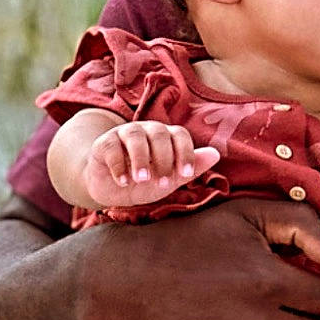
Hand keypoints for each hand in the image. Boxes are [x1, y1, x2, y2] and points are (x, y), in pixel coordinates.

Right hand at [83, 121, 220, 207]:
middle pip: (159, 133)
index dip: (185, 153)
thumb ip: (191, 167)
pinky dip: (118, 164)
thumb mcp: (170, 178)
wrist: (112, 189)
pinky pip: (111, 147)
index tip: (185, 175)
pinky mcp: (104, 143)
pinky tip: (123, 181)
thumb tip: (216, 154)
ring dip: (141, 158)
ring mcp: (124, 134)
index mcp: (166, 137)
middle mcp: (147, 131)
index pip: (180, 135)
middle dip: (163, 159)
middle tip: (163, 183)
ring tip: (142, 180)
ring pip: (135, 136)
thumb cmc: (145, 182)